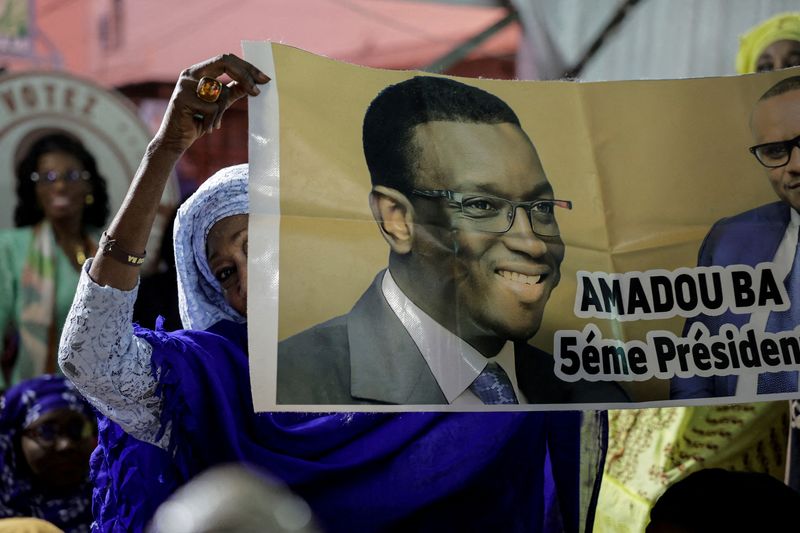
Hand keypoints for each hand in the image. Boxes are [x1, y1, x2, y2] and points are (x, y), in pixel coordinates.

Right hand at [153, 53, 269, 153]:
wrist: (175, 140)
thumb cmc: (198, 120)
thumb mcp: (220, 104)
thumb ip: (233, 91)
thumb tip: (254, 83)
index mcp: (199, 71)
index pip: (226, 59)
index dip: (246, 67)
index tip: (264, 78)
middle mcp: (190, 73)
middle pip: (224, 62)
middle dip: (245, 76)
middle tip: (258, 91)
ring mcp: (184, 85)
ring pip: (219, 91)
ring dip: (221, 111)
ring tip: (213, 122)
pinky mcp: (182, 99)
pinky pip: (211, 108)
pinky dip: (212, 120)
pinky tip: (203, 127)